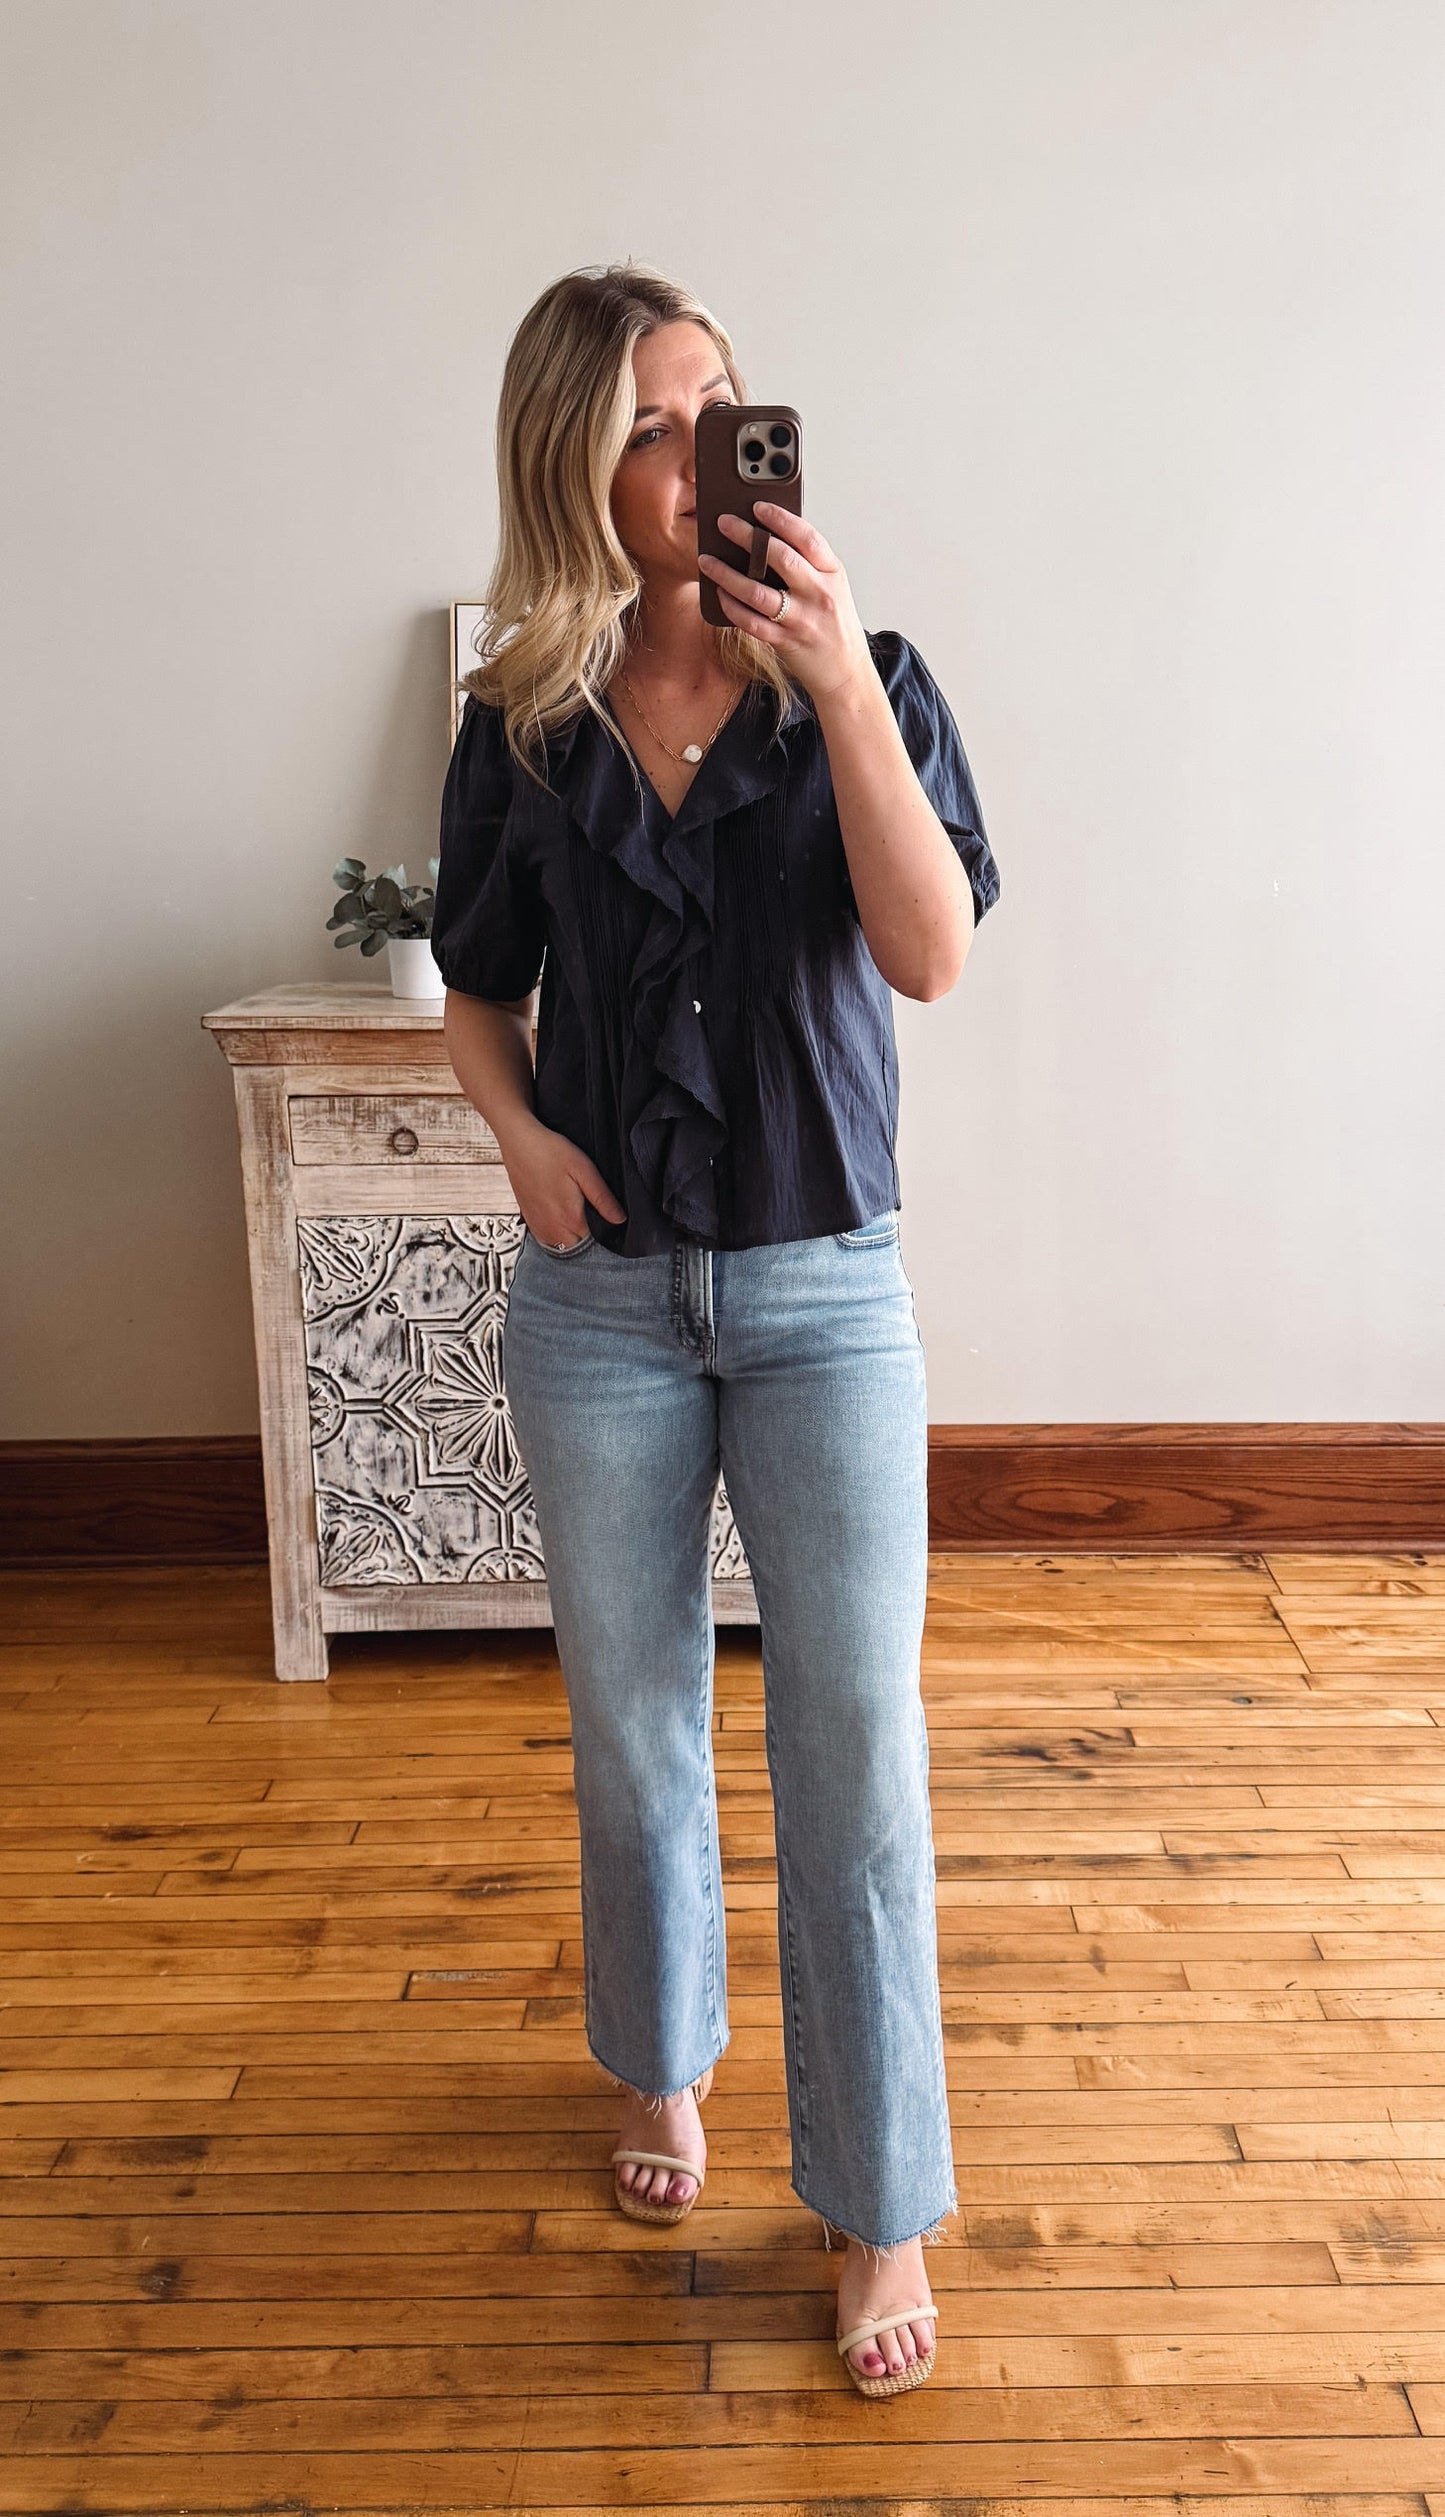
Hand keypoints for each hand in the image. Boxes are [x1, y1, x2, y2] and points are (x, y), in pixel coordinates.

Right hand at [499, 1115, 625, 1245]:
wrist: (519, 1142)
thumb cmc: (550, 1151)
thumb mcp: (584, 1169)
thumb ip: (602, 1198)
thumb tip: (619, 1219)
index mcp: (570, 1218)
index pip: (596, 1241)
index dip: (604, 1230)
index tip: (606, 1217)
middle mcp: (553, 1229)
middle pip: (579, 1246)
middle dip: (589, 1235)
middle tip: (590, 1209)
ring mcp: (539, 1226)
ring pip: (563, 1245)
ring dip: (572, 1235)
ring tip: (574, 1210)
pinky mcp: (529, 1221)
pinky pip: (548, 1239)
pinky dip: (557, 1232)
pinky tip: (560, 1213)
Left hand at [698, 502, 871, 705]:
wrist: (846, 671)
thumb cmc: (834, 623)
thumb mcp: (832, 586)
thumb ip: (808, 564)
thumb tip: (766, 537)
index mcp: (832, 573)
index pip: (807, 537)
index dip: (781, 518)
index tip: (757, 506)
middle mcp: (819, 593)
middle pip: (780, 557)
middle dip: (747, 536)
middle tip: (723, 523)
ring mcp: (802, 619)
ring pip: (757, 592)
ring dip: (726, 574)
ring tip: (707, 560)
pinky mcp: (786, 642)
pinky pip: (751, 622)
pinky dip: (731, 606)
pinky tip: (719, 593)